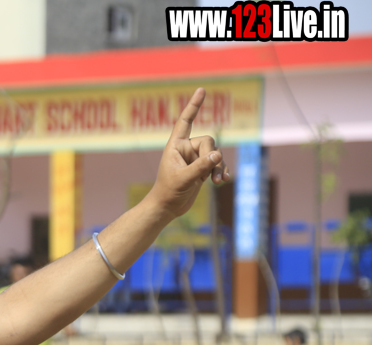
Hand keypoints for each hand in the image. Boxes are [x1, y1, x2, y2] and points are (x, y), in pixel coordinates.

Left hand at [147, 88, 230, 220]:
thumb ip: (200, 166)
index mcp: (175, 146)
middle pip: (208, 141)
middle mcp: (186, 149)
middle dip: (212, 156)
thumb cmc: (168, 192)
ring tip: (217, 182)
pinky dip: (221, 171)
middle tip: (208, 174)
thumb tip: (218, 154)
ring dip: (218, 167)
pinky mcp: (202, 168)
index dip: (193, 106)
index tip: (201, 90)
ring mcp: (195, 158)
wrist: (167, 208)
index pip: (185, 121)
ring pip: (216, 153)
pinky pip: (217, 164)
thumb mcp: (184, 179)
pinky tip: (223, 181)